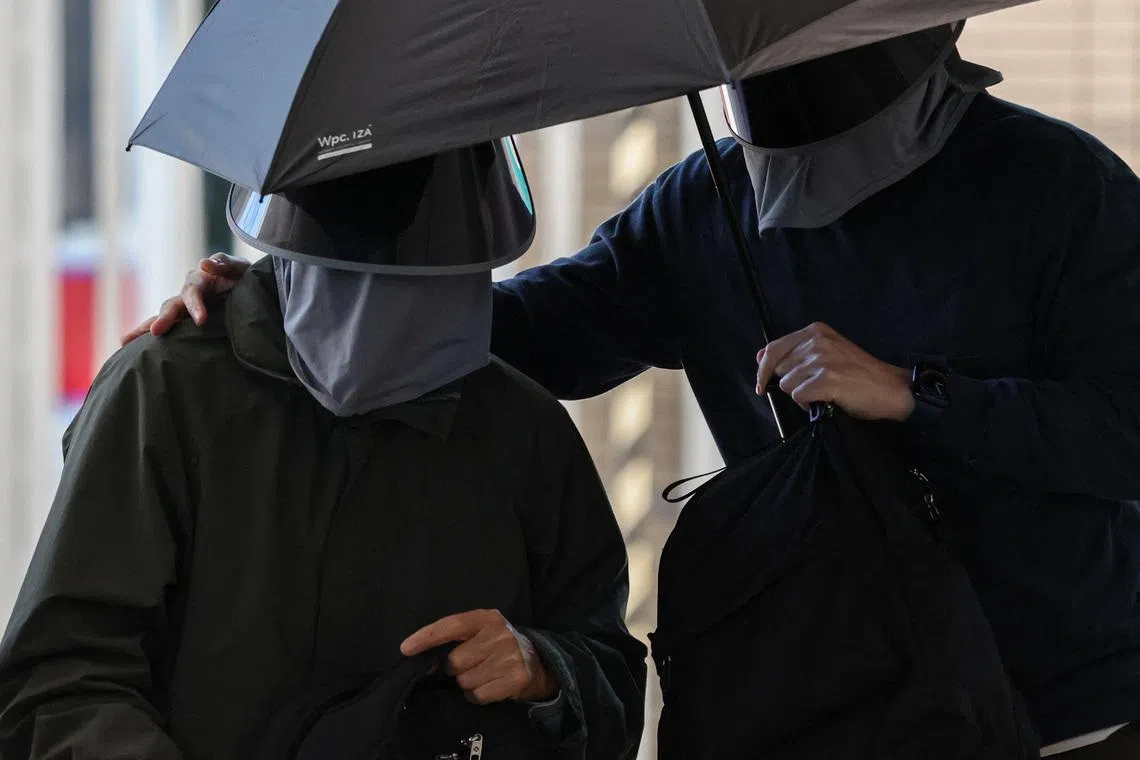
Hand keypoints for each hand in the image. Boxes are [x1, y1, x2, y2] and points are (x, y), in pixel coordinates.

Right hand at [120, 253, 250, 344]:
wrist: (253, 292)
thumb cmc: (246, 278)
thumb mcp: (240, 268)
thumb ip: (225, 263)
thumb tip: (204, 263)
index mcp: (201, 281)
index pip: (193, 293)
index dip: (195, 306)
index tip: (201, 321)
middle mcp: (188, 295)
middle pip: (171, 305)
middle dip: (164, 318)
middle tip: (155, 332)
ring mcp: (186, 308)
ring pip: (164, 317)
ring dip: (147, 326)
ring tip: (126, 341)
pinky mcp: (187, 321)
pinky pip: (169, 328)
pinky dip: (147, 333)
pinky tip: (129, 345)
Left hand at [400, 609, 556, 703]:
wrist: (537, 662)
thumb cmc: (497, 646)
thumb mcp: (480, 632)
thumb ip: (456, 639)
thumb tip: (422, 658)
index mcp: (486, 618)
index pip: (452, 625)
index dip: (427, 637)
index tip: (405, 648)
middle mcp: (499, 634)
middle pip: (455, 661)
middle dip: (455, 669)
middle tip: (468, 665)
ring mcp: (510, 657)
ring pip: (465, 681)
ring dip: (468, 683)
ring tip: (482, 674)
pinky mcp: (516, 678)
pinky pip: (479, 695)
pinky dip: (478, 695)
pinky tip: (490, 684)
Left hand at [755, 322, 913, 422]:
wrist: (890, 388)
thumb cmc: (859, 373)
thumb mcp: (827, 352)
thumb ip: (795, 352)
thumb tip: (760, 357)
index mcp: (815, 331)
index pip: (773, 349)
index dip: (763, 369)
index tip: (761, 384)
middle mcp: (816, 341)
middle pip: (780, 369)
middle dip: (791, 383)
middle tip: (814, 387)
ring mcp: (821, 359)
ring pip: (787, 385)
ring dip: (801, 394)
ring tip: (823, 393)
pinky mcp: (826, 379)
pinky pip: (798, 397)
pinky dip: (808, 404)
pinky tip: (825, 400)